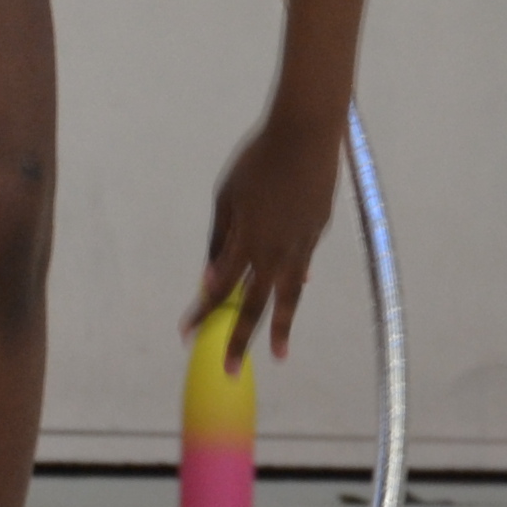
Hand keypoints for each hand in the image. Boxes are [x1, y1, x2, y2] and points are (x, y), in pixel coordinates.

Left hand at [186, 108, 341, 371]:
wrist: (305, 136)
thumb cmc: (257, 160)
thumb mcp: (227, 196)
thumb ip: (220, 238)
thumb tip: (211, 275)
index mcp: (246, 241)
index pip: (220, 288)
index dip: (203, 312)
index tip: (187, 335)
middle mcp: (274, 252)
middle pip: (255, 305)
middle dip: (240, 339)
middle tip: (231, 370)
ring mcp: (301, 246)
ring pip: (288, 296)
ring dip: (281, 327)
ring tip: (279, 355)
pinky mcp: (318, 233)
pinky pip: (303, 267)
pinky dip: (295, 283)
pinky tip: (293, 292)